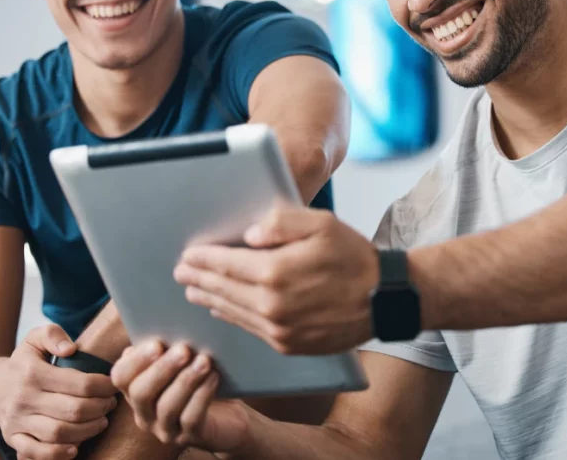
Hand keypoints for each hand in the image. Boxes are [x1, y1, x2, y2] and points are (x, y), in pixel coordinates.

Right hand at [0, 324, 118, 459]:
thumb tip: (71, 349)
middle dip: (100, 408)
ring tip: (101, 421)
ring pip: (59, 433)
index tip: (113, 386)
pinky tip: (76, 447)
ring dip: (88, 430)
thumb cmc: (22, 363)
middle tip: (110, 404)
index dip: (104, 387)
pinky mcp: (13, 439)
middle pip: (74, 410)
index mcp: (34, 373)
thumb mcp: (34, 339)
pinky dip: (58, 453)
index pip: (80, 384)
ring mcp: (18, 422)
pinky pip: (37, 453)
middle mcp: (25, 399)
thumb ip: (53, 335)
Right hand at [111, 340, 250, 450]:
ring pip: (167, 407)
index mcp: (135, 390)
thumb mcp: (180, 361)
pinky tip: (213, 378)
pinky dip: (202, 396)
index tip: (157, 343)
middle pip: (140, 393)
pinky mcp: (189, 438)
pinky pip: (191, 419)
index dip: (136, 361)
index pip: (120, 377)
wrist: (227, 416)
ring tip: (204, 361)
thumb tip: (164, 319)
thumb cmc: (197, 380)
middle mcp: (144, 413)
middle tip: (183, 349)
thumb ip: (166, 346)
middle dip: (161, 369)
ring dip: (186, 380)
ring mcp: (165, 429)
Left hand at [174, 204, 378, 353]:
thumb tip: (248, 234)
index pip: (226, 264)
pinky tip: (222, 309)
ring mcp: (279, 329)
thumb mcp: (321, 224)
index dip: (204, 258)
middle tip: (181, 271)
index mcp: (276, 272)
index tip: (187, 254)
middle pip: (223, 289)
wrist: (385, 299)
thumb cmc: (353, 256)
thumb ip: (281, 222)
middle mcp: (272, 305)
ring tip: (193, 290)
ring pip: (233, 311)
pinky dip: (231, 317)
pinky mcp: (289, 344)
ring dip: (209, 299)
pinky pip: (250, 329)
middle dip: (199, 278)